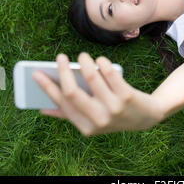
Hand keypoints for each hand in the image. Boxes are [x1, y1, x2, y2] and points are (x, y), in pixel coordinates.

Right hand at [33, 53, 160, 135]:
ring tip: (82, 55)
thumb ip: (70, 114)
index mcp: (86, 127)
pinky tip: (99, 59)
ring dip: (84, 63)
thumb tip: (43, 108)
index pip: (62, 105)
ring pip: (91, 79)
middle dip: (63, 72)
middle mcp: (98, 120)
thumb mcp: (92, 119)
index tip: (36, 73)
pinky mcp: (126, 96)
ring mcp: (113, 108)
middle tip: (60, 57)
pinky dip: (102, 63)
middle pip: (72, 92)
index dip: (47, 87)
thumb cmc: (113, 113)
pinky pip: (110, 74)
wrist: (146, 117)